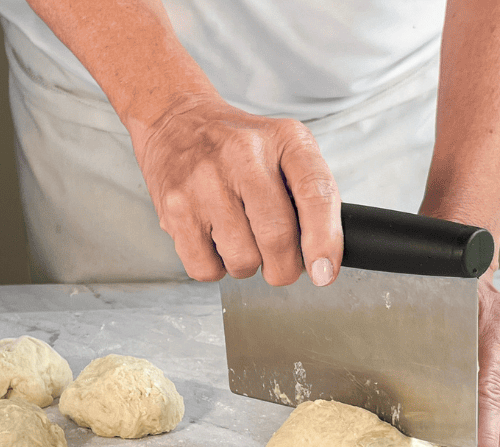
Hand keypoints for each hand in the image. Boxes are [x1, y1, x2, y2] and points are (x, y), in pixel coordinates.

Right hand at [129, 94, 342, 285]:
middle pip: (277, 237)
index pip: (316, 195)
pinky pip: (205, 267)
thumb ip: (313, 196)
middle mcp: (244, 155)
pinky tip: (216, 241)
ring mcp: (205, 181)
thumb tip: (324, 260)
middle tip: (283, 266)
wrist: (175, 121)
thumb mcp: (287, 149)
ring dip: (248, 265)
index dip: (325, 242)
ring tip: (243, 240)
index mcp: (286, 139)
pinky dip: (216, 268)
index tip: (324, 272)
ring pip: (242, 258)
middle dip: (286, 268)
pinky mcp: (174, 207)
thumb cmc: (241, 147)